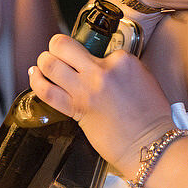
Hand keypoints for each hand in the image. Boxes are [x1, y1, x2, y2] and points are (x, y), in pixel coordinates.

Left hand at [29, 37, 174, 178]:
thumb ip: (121, 67)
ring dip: (43, 61)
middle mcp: (101, 71)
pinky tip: (35, 75)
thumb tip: (101, 61)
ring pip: (50, 65)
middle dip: (55, 46)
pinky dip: (37, 82)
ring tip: (44, 63)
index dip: (89, 51)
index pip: (95, 44)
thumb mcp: (144, 77)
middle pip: (64, 46)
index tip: (89, 59)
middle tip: (57, 51)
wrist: (150, 143)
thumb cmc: (152, 116)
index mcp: (122, 61)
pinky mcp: (77, 109)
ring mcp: (87, 90)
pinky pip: (47, 92)